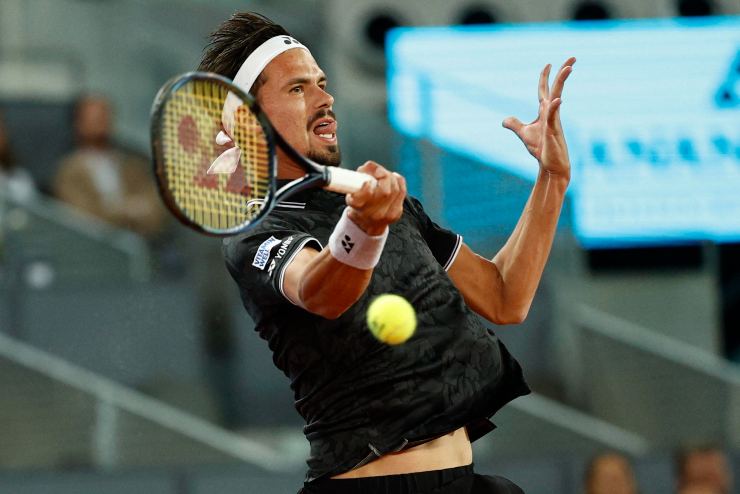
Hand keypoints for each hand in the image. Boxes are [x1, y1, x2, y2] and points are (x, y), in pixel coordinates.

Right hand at [345, 161, 406, 234]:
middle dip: (383, 176)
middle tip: (377, 172)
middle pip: (385, 192)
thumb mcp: (351, 194)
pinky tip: (393, 178)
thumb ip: (355, 181)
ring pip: (395, 189)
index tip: (367, 181)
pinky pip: (402, 192)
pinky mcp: (397, 212)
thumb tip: (367, 167)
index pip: (367, 196)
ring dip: (390, 177)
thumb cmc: (358, 205)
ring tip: (384, 174)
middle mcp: (374, 214)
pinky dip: (398, 181)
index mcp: (359, 207)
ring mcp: (387, 214)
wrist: (367, 225)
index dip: (368, 186)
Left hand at [503, 57, 574, 179]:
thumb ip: (515, 125)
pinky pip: (553, 117)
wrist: (551, 165)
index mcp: (544, 112)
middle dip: (562, 72)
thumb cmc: (541, 149)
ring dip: (562, 83)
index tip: (548, 64)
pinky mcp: (553, 132)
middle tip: (573, 58)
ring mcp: (553, 121)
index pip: (544, 90)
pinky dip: (554, 108)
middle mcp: (551, 112)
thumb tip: (505, 120)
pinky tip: (556, 100)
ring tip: (569, 69)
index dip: (545, 77)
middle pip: (555, 88)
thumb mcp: (524, 134)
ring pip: (557, 97)